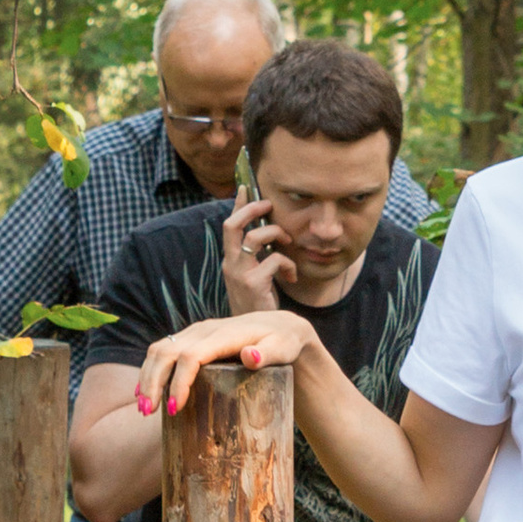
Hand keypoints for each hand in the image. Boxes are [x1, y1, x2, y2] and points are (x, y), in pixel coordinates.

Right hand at [133, 306, 315, 418]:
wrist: (280, 326)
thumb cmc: (284, 343)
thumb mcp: (283, 348)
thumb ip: (269, 353)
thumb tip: (250, 356)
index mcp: (222, 335)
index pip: (191, 356)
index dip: (179, 382)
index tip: (175, 409)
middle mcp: (203, 330)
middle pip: (166, 352)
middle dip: (153, 382)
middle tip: (148, 412)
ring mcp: (194, 332)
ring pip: (159, 350)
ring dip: (146, 377)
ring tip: (144, 408)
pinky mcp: (190, 338)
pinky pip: (162, 351)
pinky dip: (150, 370)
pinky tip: (145, 392)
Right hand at [221, 194, 289, 317]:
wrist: (255, 335)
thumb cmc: (258, 303)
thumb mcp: (254, 275)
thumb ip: (257, 256)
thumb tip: (269, 232)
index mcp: (230, 259)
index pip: (230, 225)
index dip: (238, 204)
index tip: (246, 186)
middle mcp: (230, 264)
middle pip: (233, 224)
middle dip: (252, 209)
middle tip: (269, 205)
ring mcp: (240, 274)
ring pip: (255, 237)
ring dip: (276, 233)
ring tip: (288, 242)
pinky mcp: (254, 284)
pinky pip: (275, 260)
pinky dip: (289, 264)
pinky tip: (292, 277)